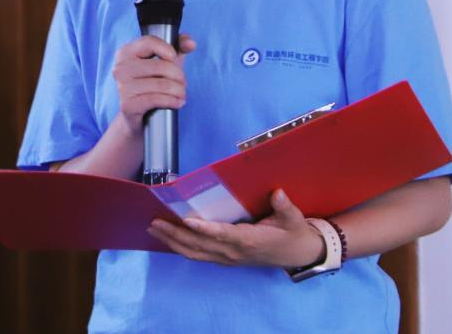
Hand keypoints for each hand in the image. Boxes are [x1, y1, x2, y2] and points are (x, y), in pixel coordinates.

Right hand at [111, 33, 194, 131]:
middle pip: (160, 66)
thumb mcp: (164, 62)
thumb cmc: (151, 83)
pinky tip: (178, 103)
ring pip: (162, 84)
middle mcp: (120, 68)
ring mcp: (123, 87)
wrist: (137, 115)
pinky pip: (157, 99)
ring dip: (179, 90)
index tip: (174, 59)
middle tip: (182, 83)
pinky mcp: (128, 105)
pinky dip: (173, 101)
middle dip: (179, 76)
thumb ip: (178, 47)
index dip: (168, 50)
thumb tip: (191, 43)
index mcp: (125, 52)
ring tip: (181, 94)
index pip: (150, 42)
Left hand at [145, 189, 324, 268]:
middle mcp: (234, 252)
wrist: (297, 254)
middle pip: (200, 246)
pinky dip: (181, 247)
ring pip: (195, 252)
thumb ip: (284, 207)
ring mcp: (228, 258)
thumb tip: (277, 193)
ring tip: (154, 229)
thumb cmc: (293, 233)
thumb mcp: (293, 219)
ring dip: (173, 242)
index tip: (186, 221)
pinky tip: (168, 238)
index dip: (204, 229)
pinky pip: (199, 254)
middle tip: (155, 221)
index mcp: (249, 241)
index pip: (222, 235)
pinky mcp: (225, 258)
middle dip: (176, 234)